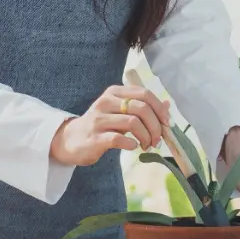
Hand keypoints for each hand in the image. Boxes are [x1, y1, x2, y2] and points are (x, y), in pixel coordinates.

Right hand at [50, 86, 171, 165]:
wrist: (72, 140)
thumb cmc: (102, 125)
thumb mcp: (122, 112)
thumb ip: (143, 107)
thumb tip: (168, 105)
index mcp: (115, 92)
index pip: (144, 94)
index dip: (160, 109)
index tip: (167, 123)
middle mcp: (106, 102)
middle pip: (141, 108)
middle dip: (155, 125)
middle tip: (158, 139)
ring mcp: (99, 119)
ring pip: (133, 122)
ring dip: (146, 136)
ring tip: (147, 145)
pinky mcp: (95, 137)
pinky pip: (119, 139)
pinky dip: (132, 144)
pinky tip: (133, 146)